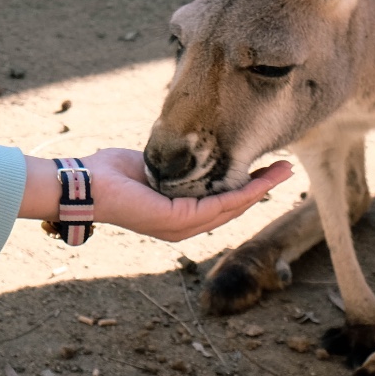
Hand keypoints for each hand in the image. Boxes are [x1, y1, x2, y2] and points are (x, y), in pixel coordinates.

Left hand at [20, 149, 292, 242]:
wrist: (87, 182)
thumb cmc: (111, 172)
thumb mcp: (152, 165)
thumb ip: (174, 164)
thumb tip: (190, 149)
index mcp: (179, 214)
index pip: (221, 202)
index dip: (247, 187)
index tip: (267, 169)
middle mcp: (184, 226)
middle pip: (234, 207)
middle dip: (262, 187)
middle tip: (287, 168)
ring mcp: (182, 226)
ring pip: (233, 206)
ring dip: (261, 189)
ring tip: (283, 171)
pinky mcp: (178, 220)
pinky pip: (219, 205)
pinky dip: (242, 193)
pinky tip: (260, 182)